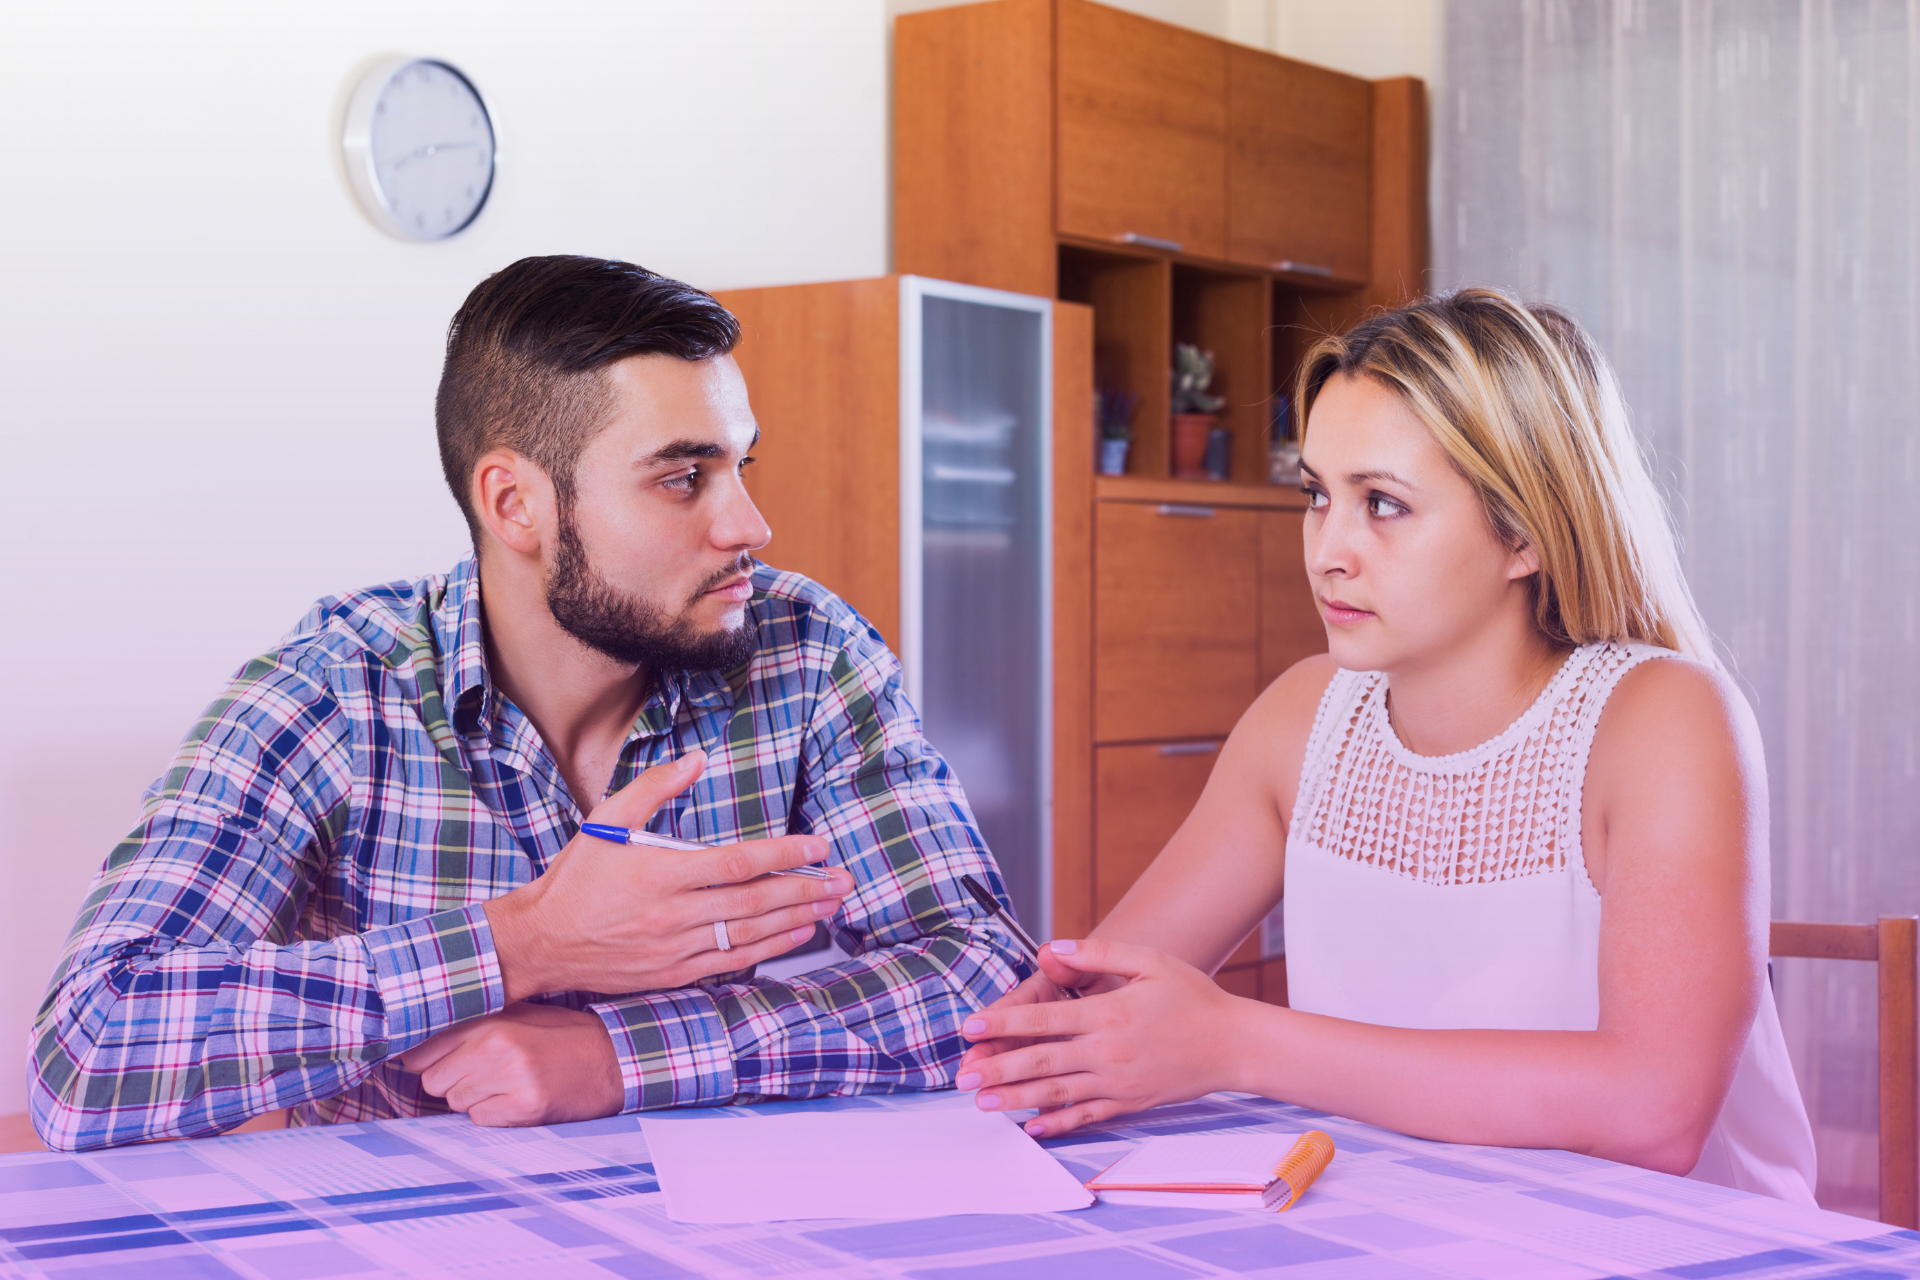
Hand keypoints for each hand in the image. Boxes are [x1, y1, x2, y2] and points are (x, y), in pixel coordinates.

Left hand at [400, 1002, 621, 1126]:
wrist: (613, 1058)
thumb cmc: (562, 1036)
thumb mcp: (518, 1014)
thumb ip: (472, 1024)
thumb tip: (420, 1042)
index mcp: (490, 1019)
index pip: (422, 1050)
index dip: (429, 1060)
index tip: (442, 1063)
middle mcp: (495, 1045)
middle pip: (433, 1081)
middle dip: (452, 1082)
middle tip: (482, 1075)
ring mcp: (510, 1076)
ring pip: (456, 1102)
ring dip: (474, 1099)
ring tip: (506, 1084)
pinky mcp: (525, 1106)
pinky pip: (480, 1119)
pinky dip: (494, 1115)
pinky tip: (517, 1099)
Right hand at [483, 750, 852, 999]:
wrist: (539, 942)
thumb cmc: (574, 879)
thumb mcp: (605, 821)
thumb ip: (653, 788)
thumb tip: (695, 760)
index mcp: (658, 874)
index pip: (736, 864)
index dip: (782, 856)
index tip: (818, 847)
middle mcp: (671, 915)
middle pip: (754, 902)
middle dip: (805, 889)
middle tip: (843, 879)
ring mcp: (674, 949)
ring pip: (750, 935)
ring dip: (796, 920)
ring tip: (831, 904)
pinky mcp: (673, 973)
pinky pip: (732, 962)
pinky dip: (769, 950)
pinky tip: (796, 936)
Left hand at [955, 938, 1250, 1137]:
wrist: (1233, 1045)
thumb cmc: (1192, 997)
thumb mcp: (1148, 961)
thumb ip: (1098, 953)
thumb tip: (1050, 950)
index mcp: (1109, 1014)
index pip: (1044, 1019)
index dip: (1003, 1022)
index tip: (971, 1025)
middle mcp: (1108, 1052)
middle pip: (1041, 1061)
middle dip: (996, 1067)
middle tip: (961, 1074)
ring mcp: (1118, 1082)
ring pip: (1057, 1093)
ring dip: (1016, 1098)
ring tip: (983, 1101)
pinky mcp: (1129, 1103)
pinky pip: (1087, 1116)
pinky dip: (1058, 1124)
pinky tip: (1032, 1127)